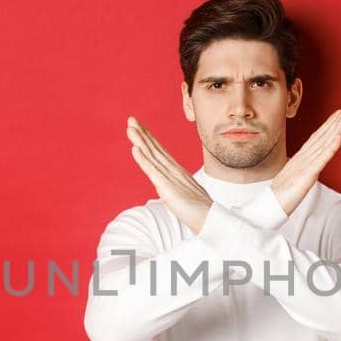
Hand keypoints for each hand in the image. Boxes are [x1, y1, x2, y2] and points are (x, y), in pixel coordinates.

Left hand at [126, 116, 212, 233]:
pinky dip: (143, 159)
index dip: (149, 138)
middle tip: (131, 119)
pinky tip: (135, 149)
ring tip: (130, 128)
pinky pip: (153, 171)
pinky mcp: (168, 188)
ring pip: (152, 156)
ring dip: (140, 141)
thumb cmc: (200, 210)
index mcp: (177, 172)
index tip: (139, 126)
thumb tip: (166, 186)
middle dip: (142, 133)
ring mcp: (171, 178)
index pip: (160, 152)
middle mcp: (174, 171)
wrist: (211, 220)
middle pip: (155, 149)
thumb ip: (175, 187)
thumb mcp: (185, 194)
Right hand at [269, 106, 340, 214]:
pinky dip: (331, 148)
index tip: (339, 114)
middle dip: (336, 122)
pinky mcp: (307, 175)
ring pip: (324, 144)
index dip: (328, 125)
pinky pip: (321, 160)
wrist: (271, 206)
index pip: (318, 138)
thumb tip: (310, 165)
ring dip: (336, 129)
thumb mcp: (295, 177)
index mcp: (302, 158)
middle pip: (323, 137)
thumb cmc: (282, 195)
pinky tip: (339, 138)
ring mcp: (306, 166)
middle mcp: (305, 158)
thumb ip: (303, 169)